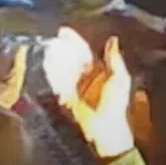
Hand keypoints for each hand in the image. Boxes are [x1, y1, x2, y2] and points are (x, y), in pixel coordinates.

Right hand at [46, 28, 133, 158]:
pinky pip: (57, 84)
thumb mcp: (120, 79)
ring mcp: (75, 88)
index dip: (75, 42)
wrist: (106, 132)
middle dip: (62, 49)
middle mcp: (86, 78)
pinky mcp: (65, 99)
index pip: (86, 52)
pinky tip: (45, 66)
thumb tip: (112, 39)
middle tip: (51, 39)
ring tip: (46, 49)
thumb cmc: (116, 106)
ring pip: (62, 69)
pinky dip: (51, 75)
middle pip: (71, 59)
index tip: (63, 32)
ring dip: (55, 60)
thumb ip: (115, 60)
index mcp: (101, 72)